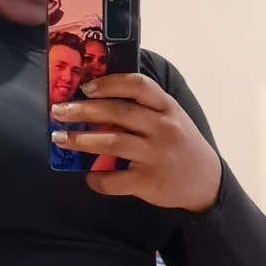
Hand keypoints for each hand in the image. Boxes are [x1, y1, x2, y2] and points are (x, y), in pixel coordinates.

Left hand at [51, 74, 221, 210]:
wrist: (206, 182)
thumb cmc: (181, 144)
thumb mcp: (172, 118)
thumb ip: (145, 107)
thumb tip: (98, 98)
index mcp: (167, 108)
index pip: (138, 85)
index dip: (109, 83)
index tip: (86, 87)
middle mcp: (163, 128)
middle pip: (118, 112)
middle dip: (83, 110)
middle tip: (58, 111)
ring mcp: (155, 155)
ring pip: (112, 143)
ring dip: (81, 140)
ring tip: (60, 139)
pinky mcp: (149, 181)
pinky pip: (115, 180)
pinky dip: (98, 179)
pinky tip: (89, 177)